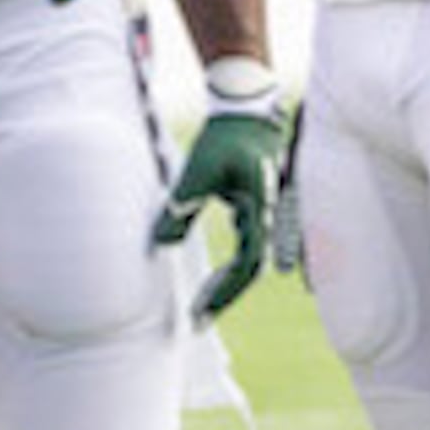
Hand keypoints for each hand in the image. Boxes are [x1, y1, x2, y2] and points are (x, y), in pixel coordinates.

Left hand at [188, 102, 303, 322]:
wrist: (243, 109)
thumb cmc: (223, 137)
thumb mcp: (198, 170)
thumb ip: (181, 205)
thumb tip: (162, 242)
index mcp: (259, 209)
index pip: (247, 264)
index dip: (226, 291)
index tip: (203, 310)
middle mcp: (267, 216)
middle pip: (250, 268)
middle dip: (225, 295)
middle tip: (199, 319)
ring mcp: (263, 212)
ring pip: (249, 259)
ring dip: (227, 283)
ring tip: (201, 304)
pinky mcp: (254, 207)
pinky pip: (246, 245)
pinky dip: (230, 265)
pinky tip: (211, 280)